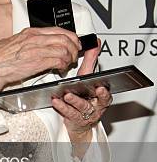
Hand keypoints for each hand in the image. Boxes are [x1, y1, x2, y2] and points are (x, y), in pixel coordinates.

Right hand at [0, 26, 81, 92]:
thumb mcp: (17, 43)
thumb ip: (31, 42)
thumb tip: (43, 45)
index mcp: (31, 32)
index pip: (59, 30)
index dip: (71, 37)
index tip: (73, 44)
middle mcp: (35, 38)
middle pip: (65, 38)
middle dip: (74, 48)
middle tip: (73, 55)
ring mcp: (37, 49)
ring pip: (65, 49)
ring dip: (69, 58)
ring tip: (66, 64)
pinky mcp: (37, 61)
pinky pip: (59, 60)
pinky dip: (63, 65)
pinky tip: (60, 68)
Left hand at [51, 38, 112, 154]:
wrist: (79, 119)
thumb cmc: (85, 95)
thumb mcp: (88, 76)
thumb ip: (91, 59)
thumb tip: (95, 42)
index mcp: (101, 94)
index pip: (105, 92)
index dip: (104, 92)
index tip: (100, 89)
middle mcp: (95, 104)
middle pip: (94, 101)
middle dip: (90, 97)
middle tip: (83, 93)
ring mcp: (85, 112)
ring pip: (82, 107)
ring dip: (75, 101)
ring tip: (67, 95)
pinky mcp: (74, 118)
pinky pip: (69, 113)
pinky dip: (62, 106)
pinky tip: (56, 100)